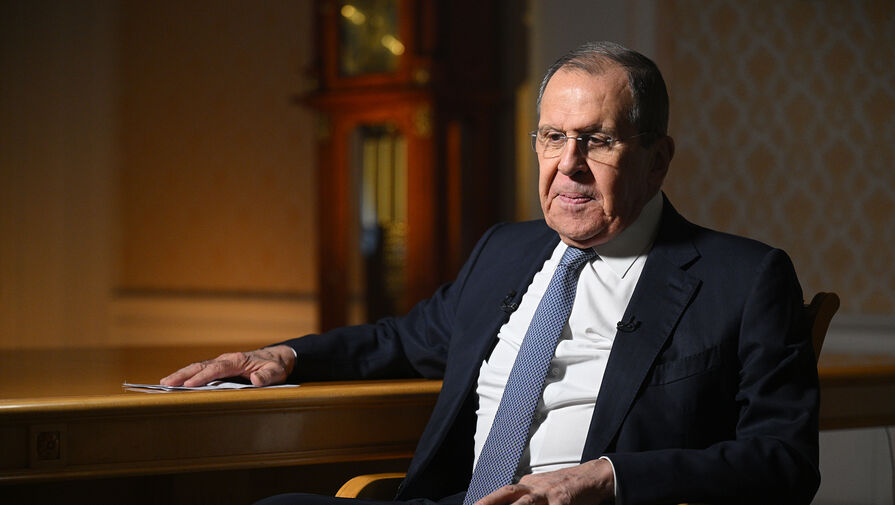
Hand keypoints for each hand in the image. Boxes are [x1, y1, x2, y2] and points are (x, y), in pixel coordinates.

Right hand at [159, 345, 295, 386]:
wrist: (276, 358)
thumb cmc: (275, 366)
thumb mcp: (276, 372)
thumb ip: (267, 376)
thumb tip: (256, 380)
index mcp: (237, 360)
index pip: (217, 368)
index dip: (203, 377)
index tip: (190, 384)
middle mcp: (226, 359)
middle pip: (201, 366)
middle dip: (183, 374)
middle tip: (165, 383)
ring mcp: (221, 363)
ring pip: (198, 368)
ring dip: (181, 375)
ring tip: (164, 384)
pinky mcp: (219, 369)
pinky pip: (201, 372)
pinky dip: (188, 376)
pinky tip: (177, 384)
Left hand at [475, 459, 614, 504]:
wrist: (593, 478)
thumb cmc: (566, 486)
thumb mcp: (541, 487)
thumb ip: (524, 496)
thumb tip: (504, 500)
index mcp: (528, 484)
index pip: (503, 493)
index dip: (488, 501)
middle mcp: (535, 488)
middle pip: (508, 493)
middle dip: (489, 502)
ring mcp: (548, 495)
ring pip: (525, 503)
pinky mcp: (563, 502)